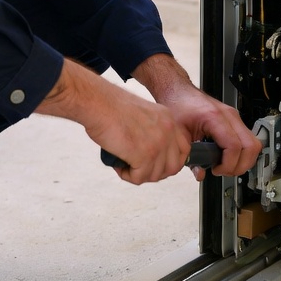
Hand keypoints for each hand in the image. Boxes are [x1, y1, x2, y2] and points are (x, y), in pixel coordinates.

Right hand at [36, 59, 194, 184]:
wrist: (97, 102)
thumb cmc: (110, 107)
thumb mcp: (143, 115)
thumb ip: (153, 132)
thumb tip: (153, 156)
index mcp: (167, 119)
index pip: (183, 150)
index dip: (170, 162)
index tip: (157, 164)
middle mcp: (167, 131)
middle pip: (173, 167)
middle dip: (155, 173)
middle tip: (138, 168)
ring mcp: (157, 144)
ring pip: (155, 175)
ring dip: (138, 174)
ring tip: (124, 164)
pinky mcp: (144, 156)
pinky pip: (140, 178)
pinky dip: (127, 176)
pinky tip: (119, 165)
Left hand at [132, 55, 261, 179]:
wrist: (178, 91)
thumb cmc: (177, 105)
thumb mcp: (178, 134)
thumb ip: (189, 156)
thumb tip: (201, 174)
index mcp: (214, 116)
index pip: (234, 146)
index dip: (228, 164)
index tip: (217, 170)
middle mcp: (229, 115)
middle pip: (251, 146)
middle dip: (240, 165)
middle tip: (224, 171)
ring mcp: (233, 116)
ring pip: (254, 144)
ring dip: (244, 160)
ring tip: (226, 166)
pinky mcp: (234, 120)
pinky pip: (248, 139)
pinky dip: (242, 153)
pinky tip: (227, 157)